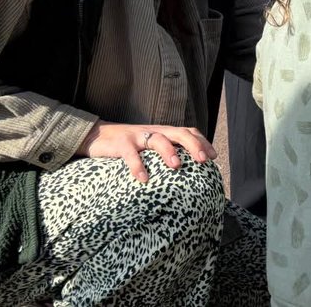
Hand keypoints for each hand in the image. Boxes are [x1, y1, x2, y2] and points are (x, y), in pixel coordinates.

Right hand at [77, 122, 216, 181]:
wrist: (96, 135)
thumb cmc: (127, 145)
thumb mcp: (148, 146)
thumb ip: (164, 152)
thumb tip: (184, 171)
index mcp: (162, 132)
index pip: (187, 132)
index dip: (202, 142)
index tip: (213, 156)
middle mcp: (153, 132)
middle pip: (178, 133)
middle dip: (193, 145)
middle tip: (203, 160)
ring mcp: (137, 136)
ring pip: (158, 139)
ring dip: (169, 152)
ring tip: (177, 166)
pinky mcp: (120, 144)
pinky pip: (130, 154)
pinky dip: (137, 166)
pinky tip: (143, 179)